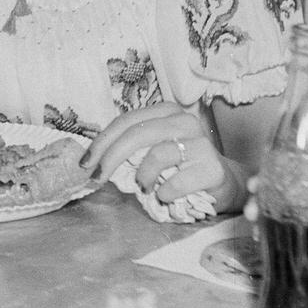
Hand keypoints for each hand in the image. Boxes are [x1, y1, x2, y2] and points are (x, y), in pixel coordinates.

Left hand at [83, 103, 243, 212]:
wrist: (221, 183)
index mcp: (165, 111)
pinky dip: (164, 192)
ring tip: (143, 187)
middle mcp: (184, 120)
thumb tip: (95, 160)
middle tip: (98, 178)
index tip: (86, 163)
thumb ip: (130, 148)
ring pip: (157, 154)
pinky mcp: (212, 167)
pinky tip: (164, 196)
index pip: (126, 122)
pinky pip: (177, 180)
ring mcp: (201, 142)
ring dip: (142, 176)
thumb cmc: (179, 166)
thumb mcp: (152, 150)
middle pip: (137, 134)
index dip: (102, 142)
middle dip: (110, 158)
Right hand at [247, 147, 307, 307]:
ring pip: (274, 212)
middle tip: (251, 197)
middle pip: (278, 188)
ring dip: (257, 211)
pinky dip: (265, 235)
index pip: (292, 165)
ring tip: (252, 218)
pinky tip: (259, 237)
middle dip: (259, 189)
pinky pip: (279, 239)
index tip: (258, 170)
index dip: (271, 165)